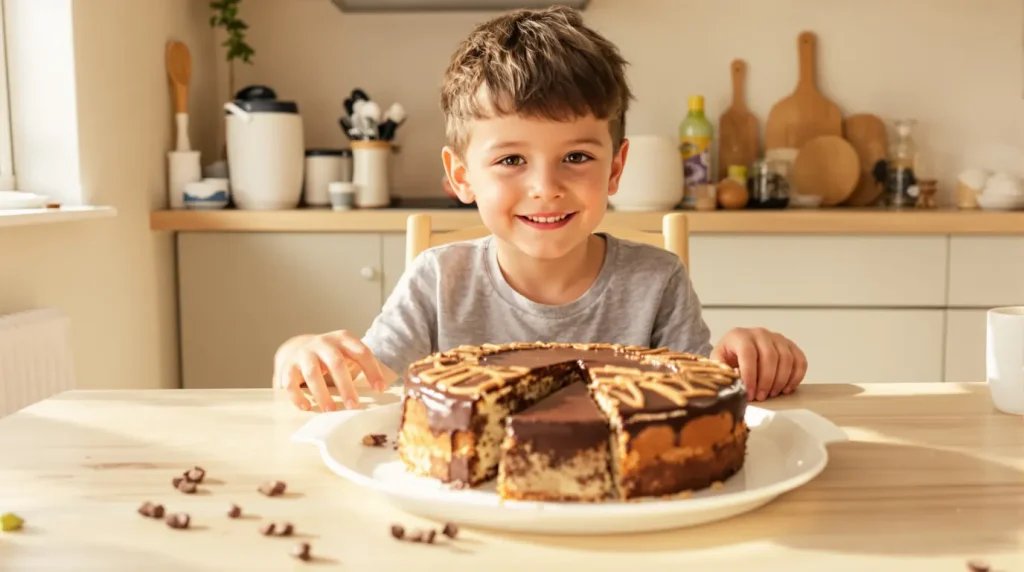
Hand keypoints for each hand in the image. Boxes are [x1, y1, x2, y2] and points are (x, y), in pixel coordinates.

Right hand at [273, 330, 387, 411]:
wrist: (296, 348)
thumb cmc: (329, 357)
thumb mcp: (346, 354)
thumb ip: (361, 366)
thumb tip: (380, 390)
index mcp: (343, 339)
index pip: (361, 352)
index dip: (372, 370)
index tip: (380, 389)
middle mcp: (323, 343)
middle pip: (336, 363)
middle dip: (346, 386)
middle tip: (354, 406)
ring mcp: (304, 353)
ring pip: (312, 372)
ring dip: (322, 393)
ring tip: (331, 410)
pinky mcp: (287, 366)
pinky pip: (291, 382)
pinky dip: (298, 396)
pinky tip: (306, 407)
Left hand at [710, 327, 806, 401]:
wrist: (737, 348)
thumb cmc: (729, 356)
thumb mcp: (718, 362)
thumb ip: (723, 371)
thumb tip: (733, 384)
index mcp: (740, 336)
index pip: (748, 354)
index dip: (749, 375)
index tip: (749, 392)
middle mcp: (760, 334)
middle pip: (770, 357)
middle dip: (766, 381)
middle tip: (761, 397)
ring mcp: (777, 338)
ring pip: (786, 359)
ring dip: (780, 381)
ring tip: (772, 394)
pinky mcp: (790, 345)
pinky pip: (799, 360)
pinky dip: (796, 377)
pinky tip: (787, 388)